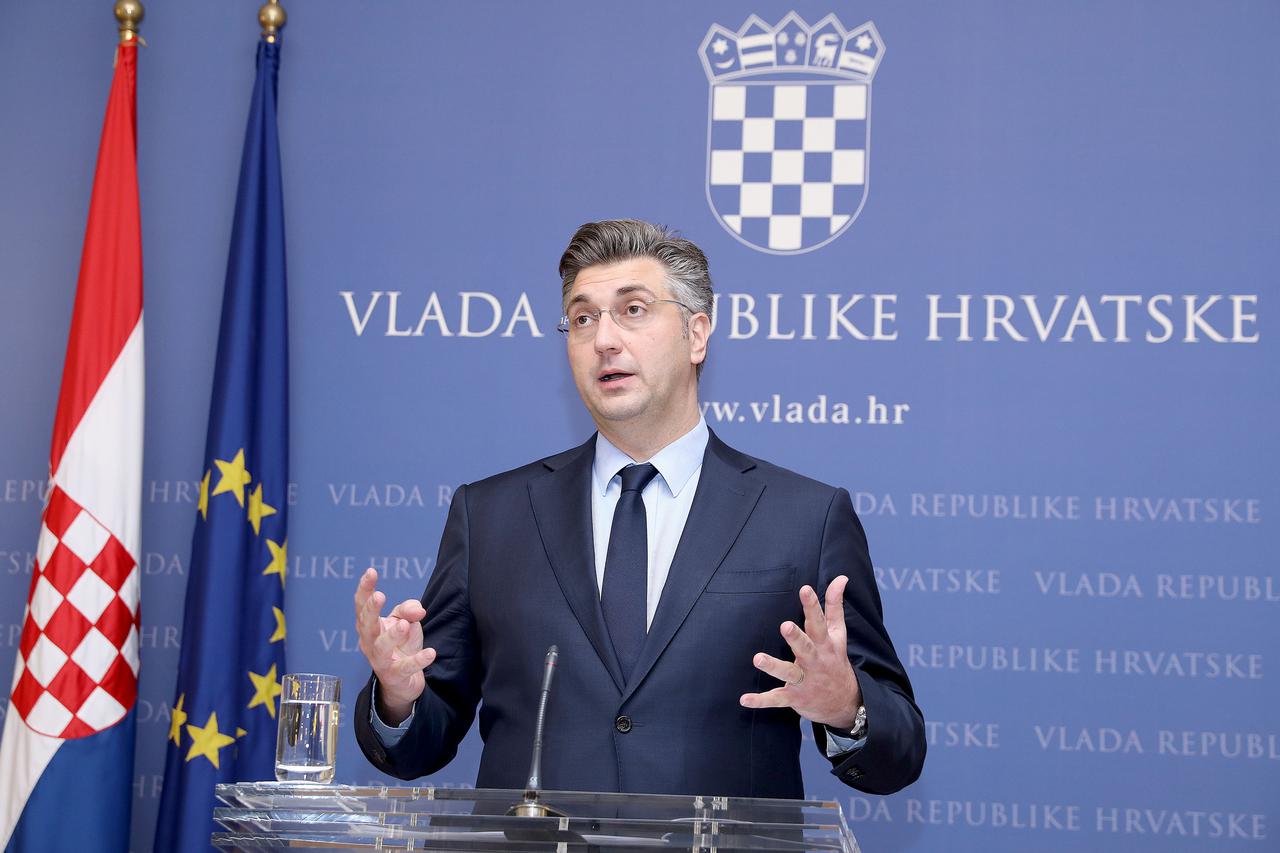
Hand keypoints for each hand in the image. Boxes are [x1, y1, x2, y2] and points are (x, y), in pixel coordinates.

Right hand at [354, 567, 435, 724]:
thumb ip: (408, 610)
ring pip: (381, 647)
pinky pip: (404, 668)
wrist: (402, 680)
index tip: (371, 572)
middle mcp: (369, 642)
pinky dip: (417, 660)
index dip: (365, 589)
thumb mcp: (405, 621)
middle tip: (379, 596)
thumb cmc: (401, 644)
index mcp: (369, 626)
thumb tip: (417, 610)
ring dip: (392, 636)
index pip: (362, 605)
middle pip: (366, 625)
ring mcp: (379, 661)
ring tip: (404, 625)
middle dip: (371, 610)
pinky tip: (430, 653)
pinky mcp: (394, 676)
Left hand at [739, 576, 861, 728]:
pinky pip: (776, 699)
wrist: (845, 703)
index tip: (805, 589)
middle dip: (796, 638)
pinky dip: (761, 701)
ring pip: (788, 672)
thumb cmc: (834, 660)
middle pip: (805, 647)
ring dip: (773, 666)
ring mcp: (804, 680)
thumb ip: (835, 605)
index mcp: (825, 644)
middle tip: (785, 625)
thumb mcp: (838, 634)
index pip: (819, 622)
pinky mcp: (794, 697)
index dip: (812, 606)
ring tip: (758, 659)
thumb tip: (841, 577)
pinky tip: (744, 699)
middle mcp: (815, 661)